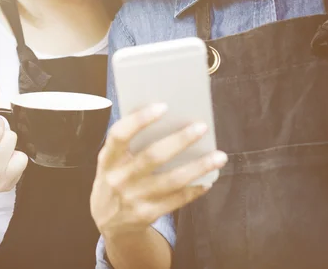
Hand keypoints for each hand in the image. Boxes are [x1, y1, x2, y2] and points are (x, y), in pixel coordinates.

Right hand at [90, 104, 227, 238]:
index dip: (139, 120)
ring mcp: (132, 199)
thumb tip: (166, 116)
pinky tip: (208, 180)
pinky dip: (194, 189)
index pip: (119, 135)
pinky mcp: (147, 214)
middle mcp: (118, 179)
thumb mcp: (111, 161)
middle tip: (202, 127)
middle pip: (152, 156)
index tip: (163, 106)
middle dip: (180, 140)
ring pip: (171, 181)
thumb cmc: (116, 178)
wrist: (108, 222)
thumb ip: (130, 143)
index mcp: (108, 159)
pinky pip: (176, 200)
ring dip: (198, 167)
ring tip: (219, 156)